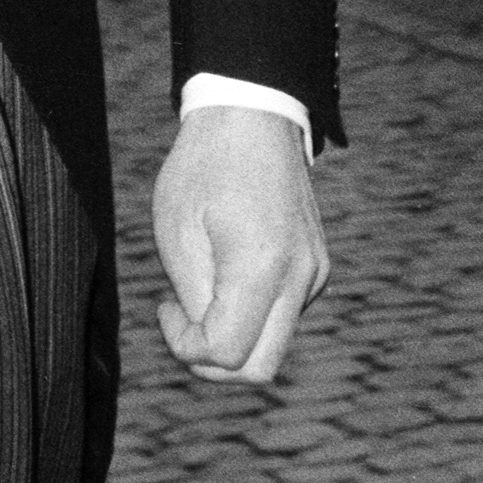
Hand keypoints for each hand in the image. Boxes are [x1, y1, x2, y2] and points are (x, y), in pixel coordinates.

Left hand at [152, 103, 327, 384]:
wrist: (255, 115)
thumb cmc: (205, 167)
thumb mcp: (178, 232)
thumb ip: (196, 298)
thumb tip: (208, 342)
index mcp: (262, 266)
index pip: (227, 353)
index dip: (186, 348)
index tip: (166, 307)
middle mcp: (300, 276)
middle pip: (260, 368)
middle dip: (214, 362)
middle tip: (184, 322)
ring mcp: (315, 272)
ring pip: (273, 344)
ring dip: (234, 335)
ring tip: (203, 287)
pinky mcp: (317, 267)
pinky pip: (284, 315)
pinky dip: (252, 314)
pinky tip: (229, 272)